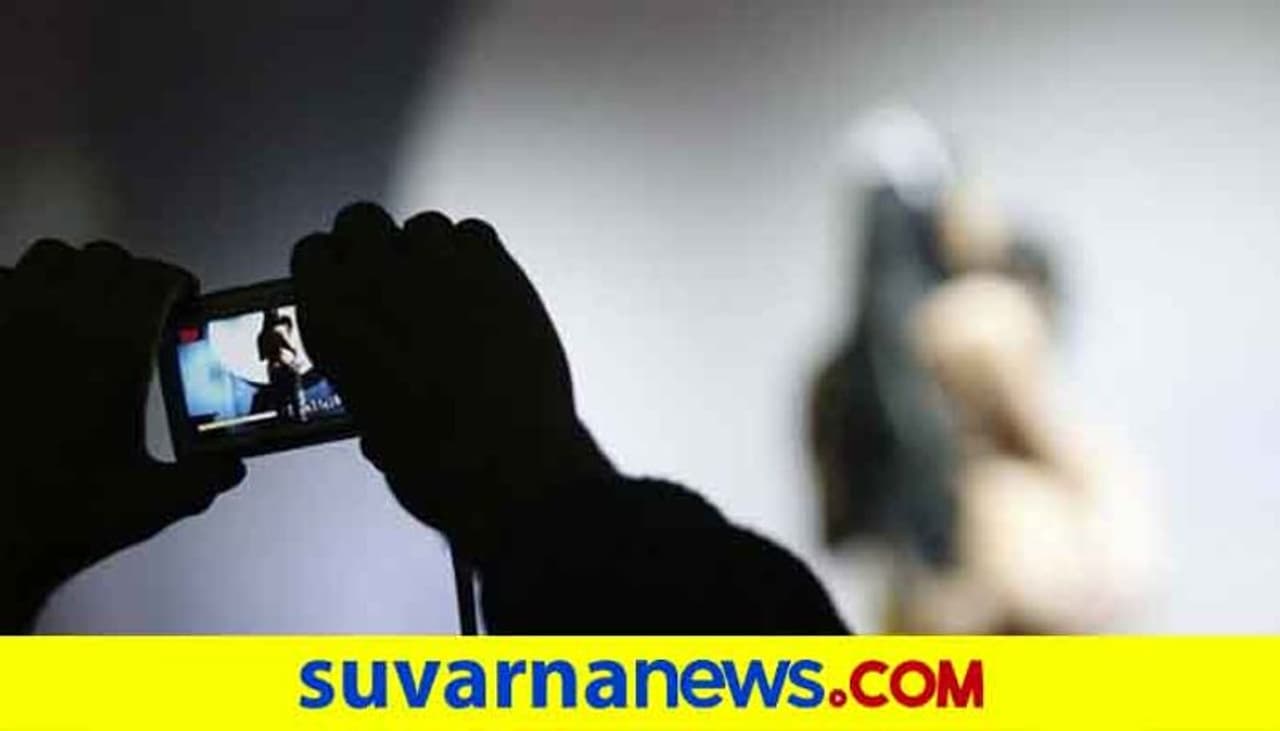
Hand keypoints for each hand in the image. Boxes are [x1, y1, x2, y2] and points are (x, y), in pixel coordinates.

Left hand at [0, 240, 244, 631]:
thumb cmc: (55, 516)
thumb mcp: (149, 503)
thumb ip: (201, 479)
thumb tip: (229, 468)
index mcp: (115, 349)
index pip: (156, 277)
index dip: (177, 283)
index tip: (184, 300)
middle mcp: (60, 321)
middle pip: (106, 258)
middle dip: (130, 276)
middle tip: (142, 307)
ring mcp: (8, 323)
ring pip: (49, 257)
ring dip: (74, 272)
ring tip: (84, 305)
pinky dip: (19, 287)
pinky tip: (27, 322)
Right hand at [291, 203, 612, 556]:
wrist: (508, 466)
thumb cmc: (435, 461)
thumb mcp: (370, 421)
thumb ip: (363, 376)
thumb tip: (375, 374)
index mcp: (330, 314)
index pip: (312, 254)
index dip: (331, 267)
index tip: (343, 279)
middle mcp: (377, 277)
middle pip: (361, 220)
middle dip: (373, 245)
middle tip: (392, 279)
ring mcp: (439, 265)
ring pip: (423, 225)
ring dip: (428, 252)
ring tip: (445, 294)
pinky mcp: (496, 267)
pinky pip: (476, 234)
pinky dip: (475, 255)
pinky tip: (482, 290)